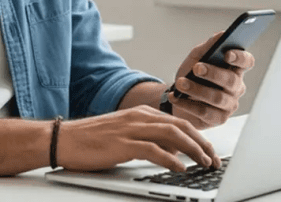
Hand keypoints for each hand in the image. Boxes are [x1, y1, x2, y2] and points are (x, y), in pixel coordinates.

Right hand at [56, 105, 220, 172]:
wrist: (65, 139)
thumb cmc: (93, 139)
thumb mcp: (126, 135)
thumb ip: (149, 139)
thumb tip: (173, 152)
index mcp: (142, 113)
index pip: (178, 121)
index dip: (198, 135)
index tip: (210, 150)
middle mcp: (139, 117)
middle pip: (181, 126)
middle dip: (202, 143)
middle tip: (214, 159)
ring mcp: (132, 129)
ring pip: (172, 135)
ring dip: (193, 150)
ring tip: (204, 163)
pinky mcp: (123, 144)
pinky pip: (154, 150)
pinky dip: (171, 159)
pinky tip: (180, 168)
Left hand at [170, 31, 255, 128]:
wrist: (179, 96)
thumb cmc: (192, 74)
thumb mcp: (197, 56)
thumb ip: (209, 46)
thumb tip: (222, 34)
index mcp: (235, 68)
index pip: (247, 61)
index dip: (240, 58)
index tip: (226, 53)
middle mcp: (236, 87)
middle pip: (231, 80)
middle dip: (213, 73)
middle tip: (197, 68)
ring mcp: (229, 104)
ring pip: (217, 97)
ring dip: (197, 89)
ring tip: (180, 83)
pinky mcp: (218, 119)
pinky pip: (205, 112)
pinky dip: (187, 104)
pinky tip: (175, 97)